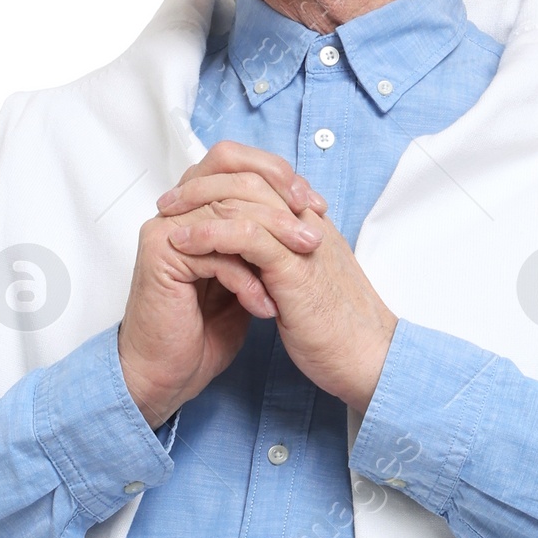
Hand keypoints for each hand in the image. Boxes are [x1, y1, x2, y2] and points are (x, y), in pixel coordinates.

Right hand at [117, 140, 326, 425]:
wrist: (171, 372)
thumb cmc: (205, 329)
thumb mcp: (247, 272)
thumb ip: (260, 238)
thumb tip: (300, 208)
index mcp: (196, 205)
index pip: (234, 161)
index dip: (277, 175)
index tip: (315, 205)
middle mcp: (177, 209)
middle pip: (233, 178)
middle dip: (281, 205)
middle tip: (313, 236)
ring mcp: (165, 228)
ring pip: (228, 213)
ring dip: (273, 240)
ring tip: (302, 263)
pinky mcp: (160, 254)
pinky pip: (216, 253)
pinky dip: (247, 281)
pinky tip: (265, 307)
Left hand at [154, 143, 396, 414]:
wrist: (370, 360)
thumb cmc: (339, 332)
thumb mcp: (306, 287)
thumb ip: (284, 265)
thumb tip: (255, 261)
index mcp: (311, 225)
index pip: (265, 181)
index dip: (224, 183)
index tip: (188, 200)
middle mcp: (308, 224)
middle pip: (251, 177)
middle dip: (203, 183)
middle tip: (169, 200)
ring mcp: (302, 242)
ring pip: (245, 197)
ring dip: (199, 202)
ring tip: (167, 215)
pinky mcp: (294, 268)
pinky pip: (246, 235)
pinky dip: (209, 234)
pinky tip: (184, 242)